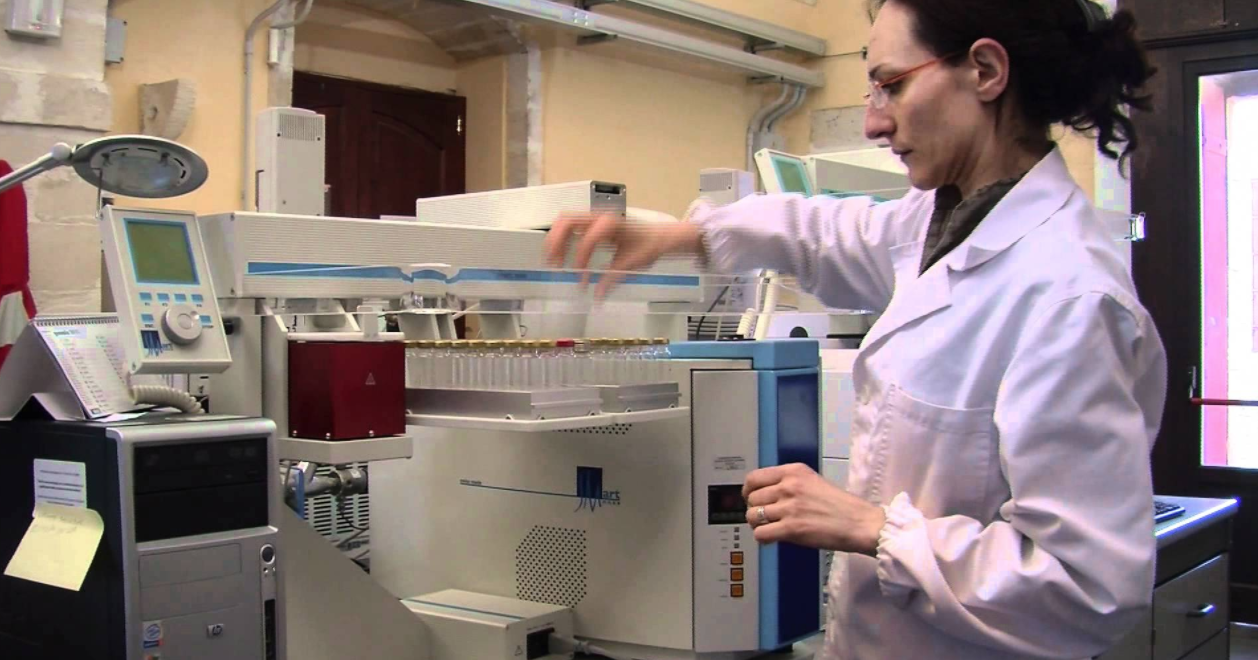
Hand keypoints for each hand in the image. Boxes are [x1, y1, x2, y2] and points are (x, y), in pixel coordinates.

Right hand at [544, 212, 702, 297]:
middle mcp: (599, 216)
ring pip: (564, 221)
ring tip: (553, 262)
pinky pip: (570, 226)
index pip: (588, 239)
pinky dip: (561, 239)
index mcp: (610, 224)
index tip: (581, 278)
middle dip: (556, 243)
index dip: (581, 259)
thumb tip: (597, 299)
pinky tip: (561, 256)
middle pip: (566, 221)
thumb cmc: (647, 246)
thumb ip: (612, 280)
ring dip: (555, 240)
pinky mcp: (592, 223)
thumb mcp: (631, 264)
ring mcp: (594, 218)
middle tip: (554, 265)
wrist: (659, 236)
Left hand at [743, 463, 886, 555]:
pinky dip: (762, 538)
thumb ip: (789, 483)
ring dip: (757, 525)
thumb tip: (765, 493)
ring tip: (769, 528)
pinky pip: (760, 534)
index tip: (751, 499)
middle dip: (753, 510)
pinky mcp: (791, 528)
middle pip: (751, 498)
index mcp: (793, 471)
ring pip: (752, 516)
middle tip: (764, 518)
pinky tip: (771, 539)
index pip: (754, 478)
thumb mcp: (813, 482)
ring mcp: (789, 507)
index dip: (748, 491)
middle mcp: (788, 486)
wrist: (859, 522)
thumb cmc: (840, 505)